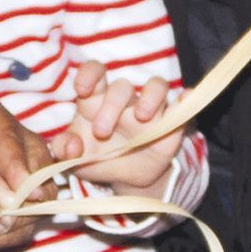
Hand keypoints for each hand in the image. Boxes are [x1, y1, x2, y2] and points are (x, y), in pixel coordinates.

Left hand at [0, 95, 53, 249]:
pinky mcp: (4, 196)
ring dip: (20, 217)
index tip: (23, 195)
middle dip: (29, 196)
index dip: (21, 168)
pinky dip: (10, 230)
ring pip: (37, 194)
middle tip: (10, 220)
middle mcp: (3, 138)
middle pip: (38, 166)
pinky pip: (22, 216)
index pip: (12, 139)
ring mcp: (7, 168)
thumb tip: (5, 196)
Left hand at [50, 66, 182, 192]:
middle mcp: (124, 101)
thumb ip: (63, 150)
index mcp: (96, 101)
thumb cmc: (96, 158)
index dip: (89, 74)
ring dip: (150, 98)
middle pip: (122, 87)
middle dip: (111, 106)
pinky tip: (186, 99)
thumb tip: (69, 147)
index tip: (81, 89)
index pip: (94, 72)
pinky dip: (187, 101)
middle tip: (101, 131)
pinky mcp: (171, 124)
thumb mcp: (74, 159)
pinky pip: (183, 106)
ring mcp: (150, 110)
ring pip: (156, 87)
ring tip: (141, 117)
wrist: (124, 178)